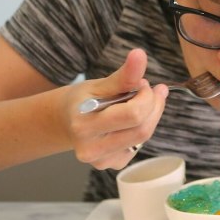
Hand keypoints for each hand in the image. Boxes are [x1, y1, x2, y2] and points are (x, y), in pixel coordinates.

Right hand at [61, 49, 168, 169]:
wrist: (66, 121)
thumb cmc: (82, 101)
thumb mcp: (99, 85)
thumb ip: (123, 74)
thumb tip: (140, 54)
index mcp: (83, 124)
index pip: (133, 114)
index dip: (146, 96)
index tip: (142, 83)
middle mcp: (89, 148)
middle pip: (142, 128)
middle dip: (153, 105)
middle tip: (149, 90)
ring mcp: (100, 161)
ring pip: (144, 138)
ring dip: (151, 115)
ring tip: (144, 101)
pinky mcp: (111, 165)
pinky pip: (139, 146)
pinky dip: (141, 128)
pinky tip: (131, 120)